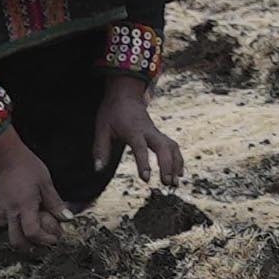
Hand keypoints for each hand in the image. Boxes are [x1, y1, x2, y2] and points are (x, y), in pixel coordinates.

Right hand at [0, 119, 74, 247]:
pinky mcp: (3, 208)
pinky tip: (32, 221)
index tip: (56, 238)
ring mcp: (5, 212)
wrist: (6, 156)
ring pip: (12, 235)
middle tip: (46, 244)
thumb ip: (55, 202)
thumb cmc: (28, 166)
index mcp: (25, 206)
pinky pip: (11, 225)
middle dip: (31, 248)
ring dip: (26, 240)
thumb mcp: (46, 182)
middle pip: (17, 242)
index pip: (32, 233)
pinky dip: (21, 229)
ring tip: (41, 233)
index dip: (45, 239)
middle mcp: (12, 213)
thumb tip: (67, 219)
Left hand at [96, 70, 185, 198]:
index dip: (143, 163)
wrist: (125, 95)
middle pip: (163, 147)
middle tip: (168, 183)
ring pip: (172, 146)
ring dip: (176, 164)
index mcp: (133, 130)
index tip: (146, 179)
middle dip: (167, 165)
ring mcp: (156, 132)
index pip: (140, 148)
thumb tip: (98, 169)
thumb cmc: (112, 113)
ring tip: (176, 183)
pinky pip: (172, 146)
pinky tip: (179, 172)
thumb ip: (100, 149)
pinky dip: (178, 159)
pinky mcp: (159, 134)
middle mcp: (148, 131)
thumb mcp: (102, 128)